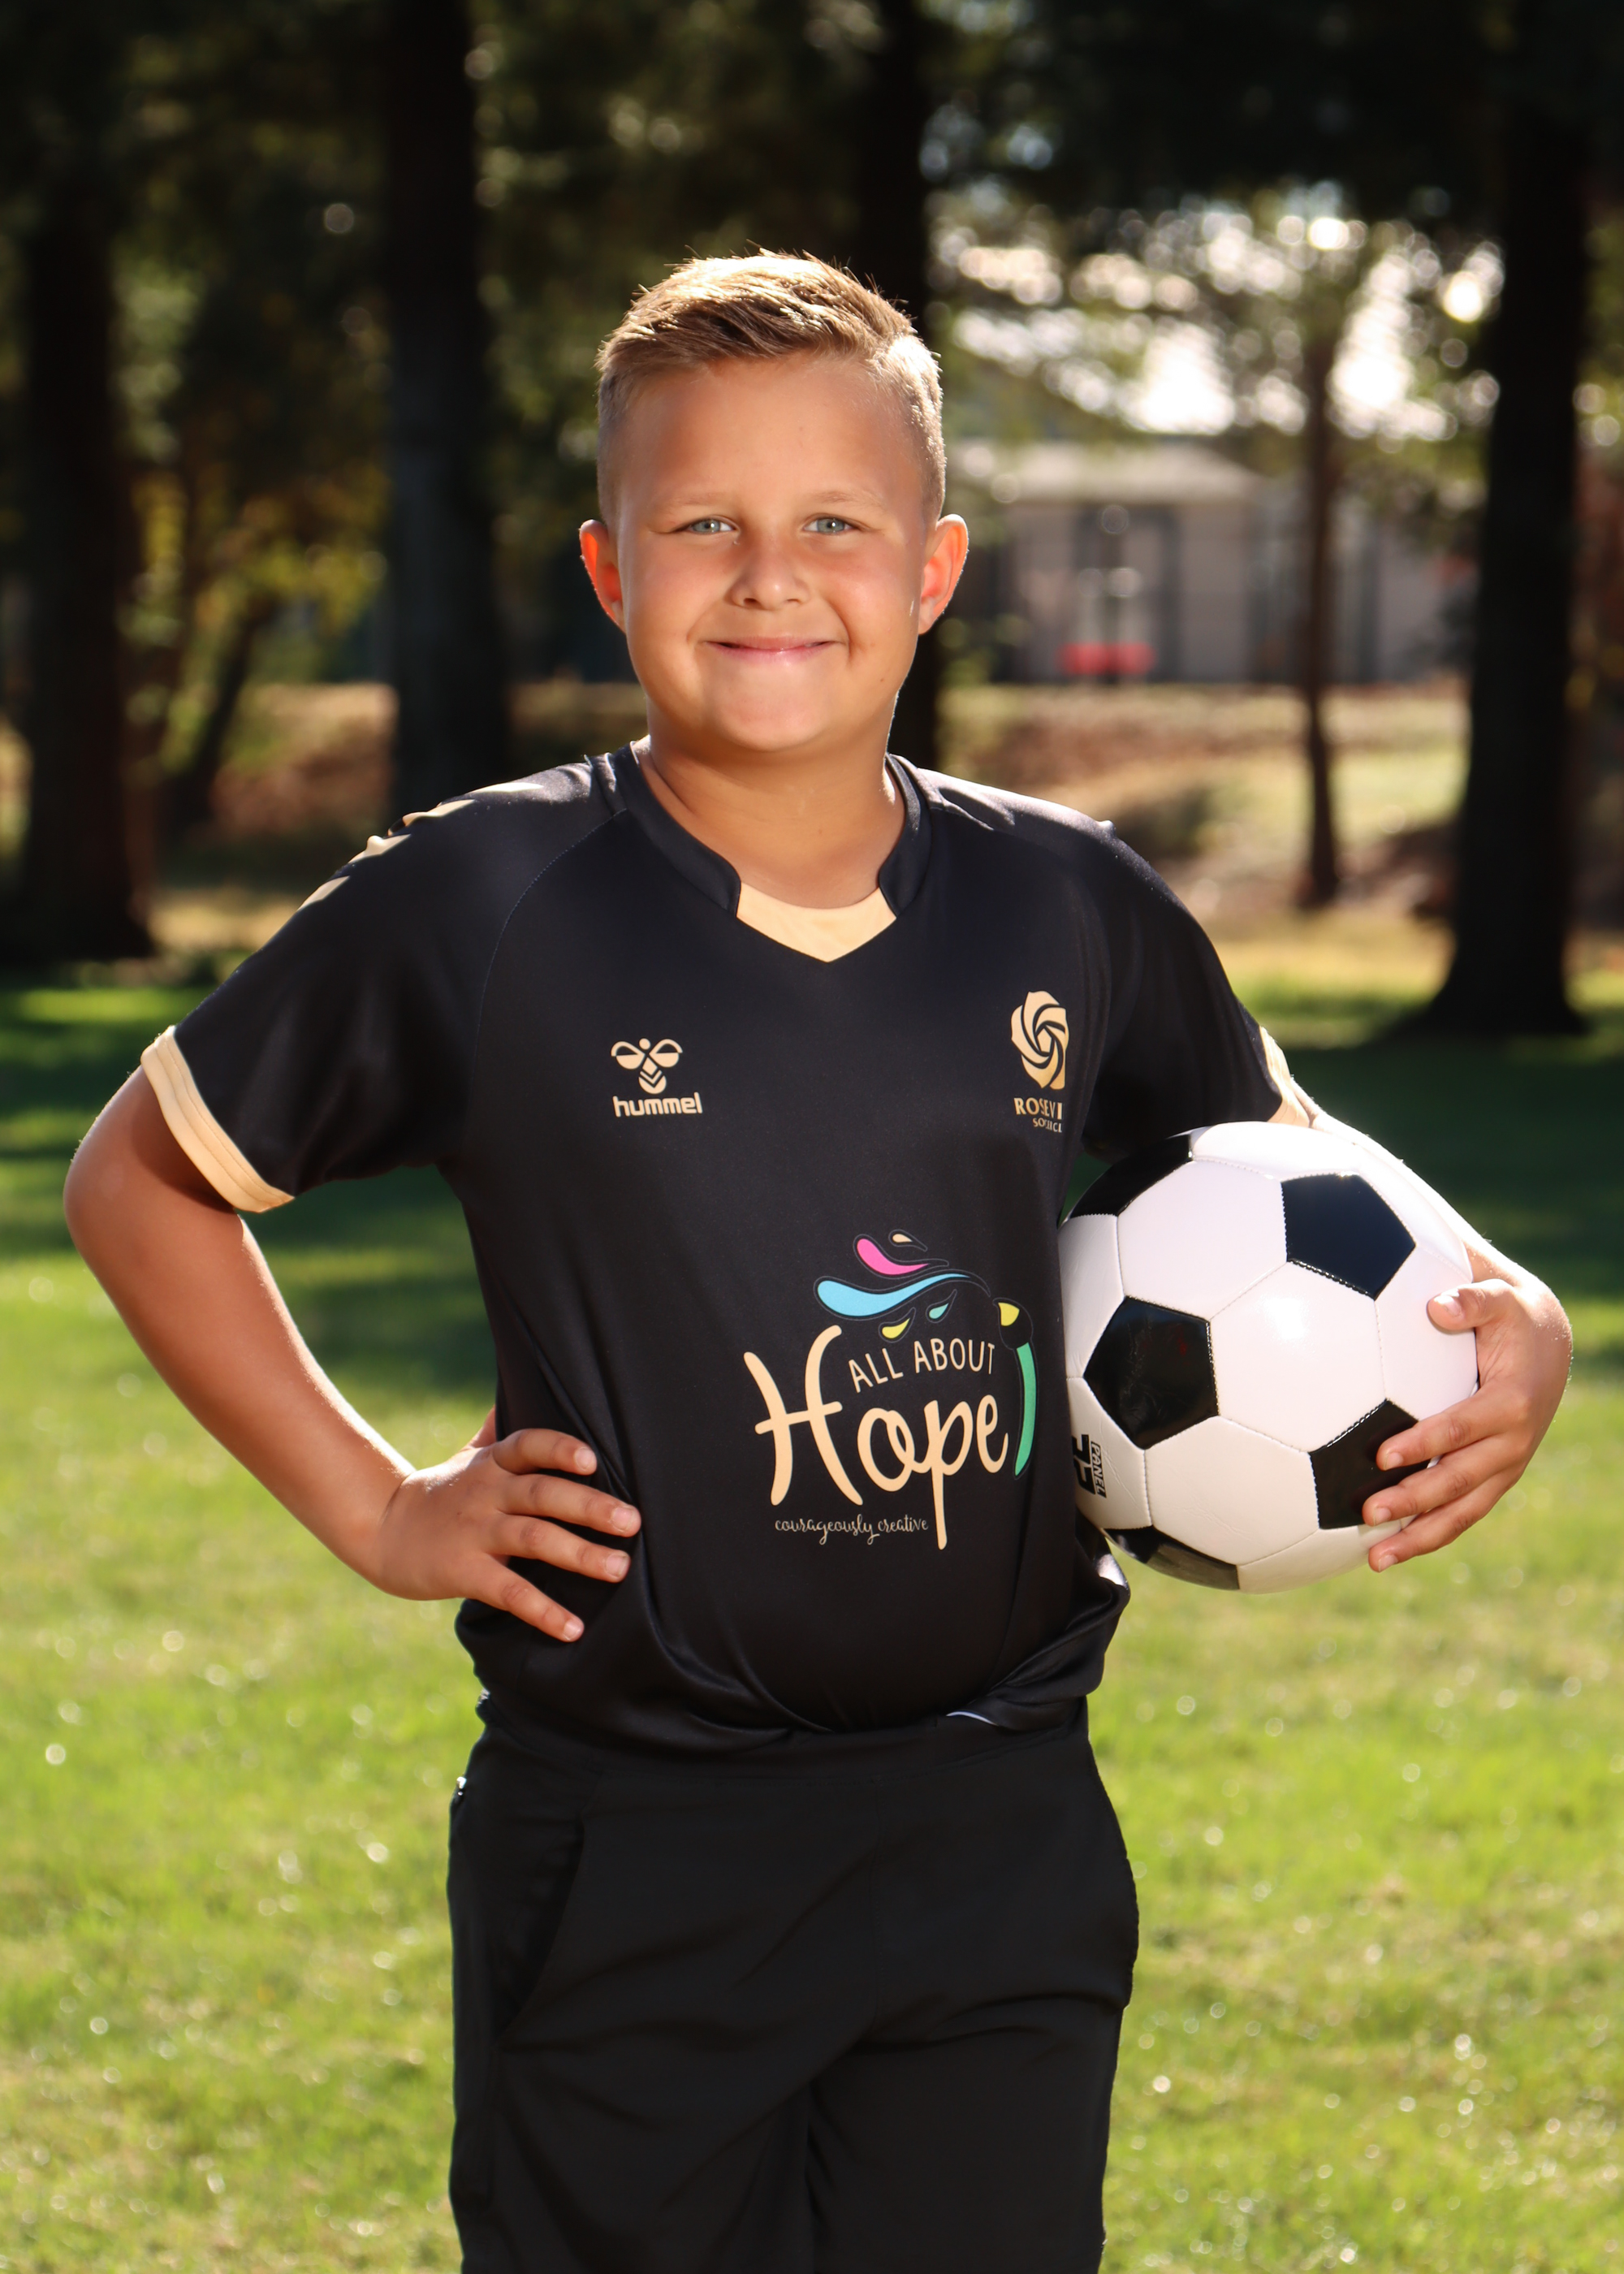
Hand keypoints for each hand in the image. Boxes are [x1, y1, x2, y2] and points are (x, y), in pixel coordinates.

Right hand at [367, 1428, 639, 1639]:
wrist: (382, 1531)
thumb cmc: (441, 1493)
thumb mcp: (467, 1456)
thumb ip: (498, 1430)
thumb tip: (525, 1382)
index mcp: (492, 1463)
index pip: (528, 1445)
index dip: (559, 1449)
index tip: (592, 1459)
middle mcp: (487, 1493)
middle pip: (542, 1493)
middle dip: (590, 1506)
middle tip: (633, 1522)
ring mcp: (475, 1533)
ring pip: (534, 1539)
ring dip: (580, 1555)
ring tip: (619, 1568)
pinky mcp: (464, 1572)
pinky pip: (510, 1592)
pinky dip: (543, 1611)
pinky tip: (574, 1629)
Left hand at [1362, 1248, 1570, 1570]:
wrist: (1549, 1349)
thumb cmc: (1511, 1319)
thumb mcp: (1499, 1300)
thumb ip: (1470, 1300)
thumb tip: (1437, 1307)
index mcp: (1509, 1404)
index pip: (1460, 1429)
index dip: (1423, 1444)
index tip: (1382, 1456)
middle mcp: (1512, 1444)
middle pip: (1459, 1481)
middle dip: (1414, 1501)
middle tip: (1367, 1512)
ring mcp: (1505, 1468)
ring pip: (1462, 1512)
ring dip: (1419, 1537)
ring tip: (1374, 1560)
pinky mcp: (1494, 1480)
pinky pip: (1462, 1515)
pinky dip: (1429, 1535)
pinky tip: (1387, 1552)